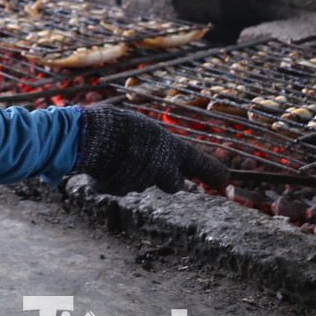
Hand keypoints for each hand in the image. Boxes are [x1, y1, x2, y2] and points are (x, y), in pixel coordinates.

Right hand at [74, 105, 229, 194]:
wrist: (92, 134)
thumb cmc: (119, 124)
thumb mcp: (145, 128)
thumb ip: (156, 145)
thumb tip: (154, 156)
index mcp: (170, 148)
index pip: (198, 162)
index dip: (211, 172)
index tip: (224, 180)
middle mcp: (161, 168)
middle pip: (174, 184)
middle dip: (166, 179)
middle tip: (151, 166)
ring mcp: (141, 183)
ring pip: (140, 183)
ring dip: (131, 174)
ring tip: (115, 154)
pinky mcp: (120, 190)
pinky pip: (117, 186)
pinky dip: (110, 178)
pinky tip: (101, 162)